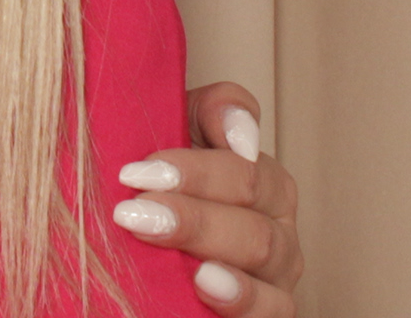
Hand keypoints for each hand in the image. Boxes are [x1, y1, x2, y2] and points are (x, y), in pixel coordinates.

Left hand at [110, 82, 301, 313]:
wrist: (140, 251)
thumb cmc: (156, 187)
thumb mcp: (173, 135)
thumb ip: (208, 112)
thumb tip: (241, 131)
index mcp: (260, 180)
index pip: (244, 167)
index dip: (195, 168)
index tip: (137, 172)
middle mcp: (277, 224)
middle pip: (253, 208)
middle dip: (190, 210)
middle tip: (133, 210)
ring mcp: (277, 274)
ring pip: (263, 251)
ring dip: (206, 242)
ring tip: (156, 237)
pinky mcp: (269, 312)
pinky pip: (272, 310)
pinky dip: (242, 298)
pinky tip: (204, 284)